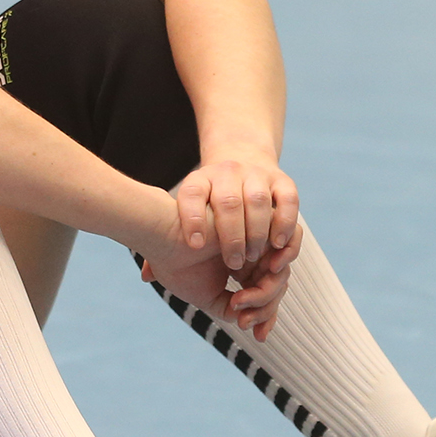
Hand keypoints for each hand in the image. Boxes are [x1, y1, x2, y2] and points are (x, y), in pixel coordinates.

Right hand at [139, 198, 302, 341]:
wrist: (164, 238)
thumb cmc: (177, 266)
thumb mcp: (208, 296)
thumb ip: (231, 310)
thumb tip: (247, 319)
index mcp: (239, 266)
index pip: (265, 295)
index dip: (266, 317)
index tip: (258, 336)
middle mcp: (251, 252)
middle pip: (277, 286)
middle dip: (266, 309)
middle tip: (243, 320)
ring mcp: (257, 237)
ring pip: (282, 272)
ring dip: (266, 293)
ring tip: (238, 301)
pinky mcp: (262, 220)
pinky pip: (288, 244)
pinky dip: (282, 265)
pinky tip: (261, 277)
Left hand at [173, 154, 300, 273]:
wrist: (244, 161)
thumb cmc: (211, 204)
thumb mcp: (187, 212)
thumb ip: (170, 243)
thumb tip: (147, 275)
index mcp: (200, 182)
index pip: (191, 194)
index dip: (191, 218)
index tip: (194, 246)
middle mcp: (227, 174)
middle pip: (228, 201)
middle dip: (231, 236)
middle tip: (234, 264)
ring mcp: (257, 175)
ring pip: (258, 200)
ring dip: (258, 233)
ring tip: (255, 259)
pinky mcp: (282, 182)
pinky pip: (288, 200)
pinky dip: (285, 223)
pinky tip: (277, 246)